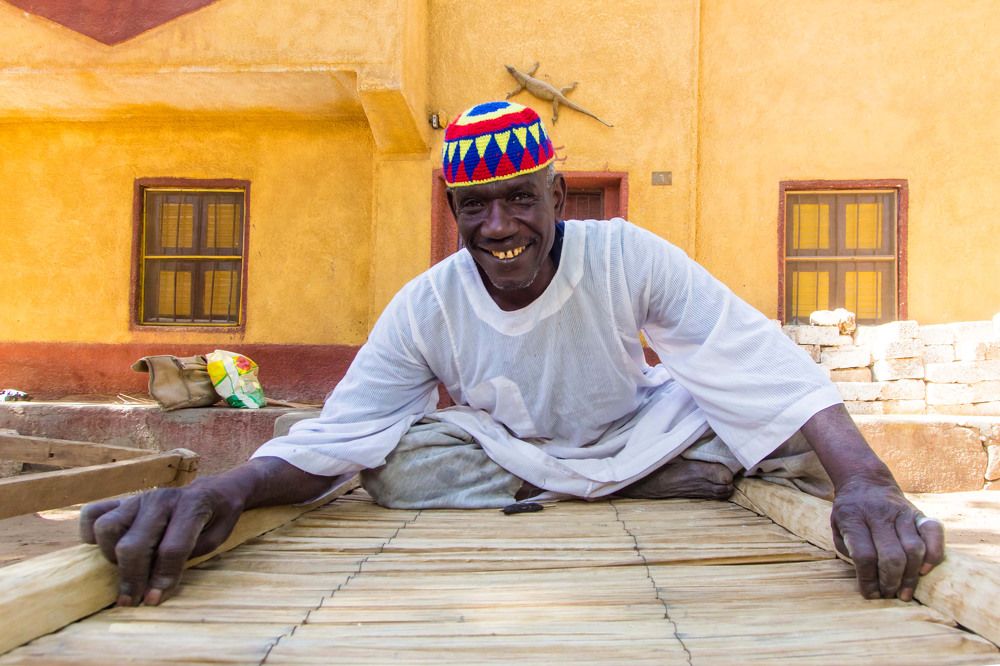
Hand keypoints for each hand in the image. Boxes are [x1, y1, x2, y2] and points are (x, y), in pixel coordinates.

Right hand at [79, 481, 243, 606]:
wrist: (214, 491)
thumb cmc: (217, 519)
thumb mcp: (215, 539)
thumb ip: (186, 557)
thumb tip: (154, 587)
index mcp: (191, 507)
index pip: (172, 549)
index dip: (162, 579)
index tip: (154, 600)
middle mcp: (160, 500)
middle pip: (134, 544)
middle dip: (132, 579)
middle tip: (132, 600)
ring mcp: (138, 498)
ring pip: (106, 527)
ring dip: (110, 555)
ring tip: (124, 568)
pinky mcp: (123, 501)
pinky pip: (92, 514)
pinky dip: (90, 533)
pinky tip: (105, 547)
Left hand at [831, 478, 944, 600]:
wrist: (865, 482)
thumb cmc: (850, 514)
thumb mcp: (837, 528)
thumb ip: (850, 551)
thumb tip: (870, 580)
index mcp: (853, 518)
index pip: (864, 555)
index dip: (868, 580)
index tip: (870, 594)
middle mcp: (879, 514)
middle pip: (892, 556)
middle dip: (891, 582)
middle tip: (889, 595)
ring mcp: (902, 512)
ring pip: (914, 549)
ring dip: (911, 577)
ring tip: (904, 592)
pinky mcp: (919, 513)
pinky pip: (934, 533)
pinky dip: (934, 554)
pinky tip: (924, 570)